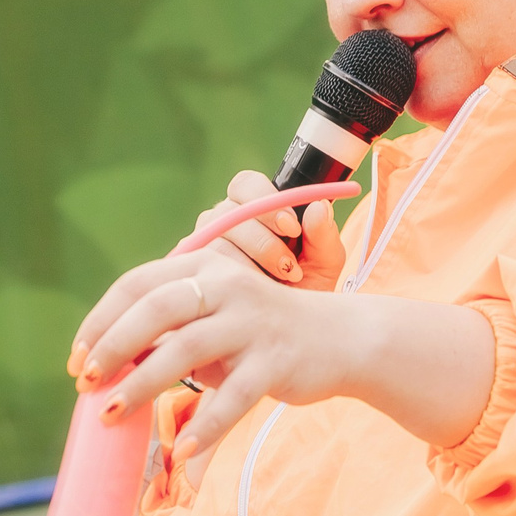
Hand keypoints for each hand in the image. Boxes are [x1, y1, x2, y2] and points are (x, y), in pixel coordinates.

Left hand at [70, 248, 354, 458]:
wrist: (343, 339)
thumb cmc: (262, 334)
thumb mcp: (214, 320)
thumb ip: (169, 332)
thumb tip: (108, 363)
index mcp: (205, 271)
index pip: (138, 284)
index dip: (100, 320)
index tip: (76, 358)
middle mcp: (227, 288)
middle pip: (156, 309)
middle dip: (113, 346)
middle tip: (86, 382)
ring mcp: (253, 324)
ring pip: (186, 350)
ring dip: (142, 385)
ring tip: (112, 415)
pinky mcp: (276, 362)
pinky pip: (234, 397)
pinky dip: (207, 426)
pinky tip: (183, 451)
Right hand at [194, 170, 347, 290]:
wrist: (285, 331)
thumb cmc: (305, 290)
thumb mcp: (324, 264)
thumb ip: (324, 235)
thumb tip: (319, 207)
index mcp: (252, 206)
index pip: (246, 184)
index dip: (266, 200)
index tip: (292, 227)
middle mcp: (222, 220)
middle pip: (229, 212)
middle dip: (262, 240)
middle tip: (289, 266)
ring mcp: (203, 246)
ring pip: (217, 242)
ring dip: (250, 265)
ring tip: (278, 286)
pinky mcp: (191, 274)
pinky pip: (203, 271)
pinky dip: (232, 283)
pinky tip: (253, 298)